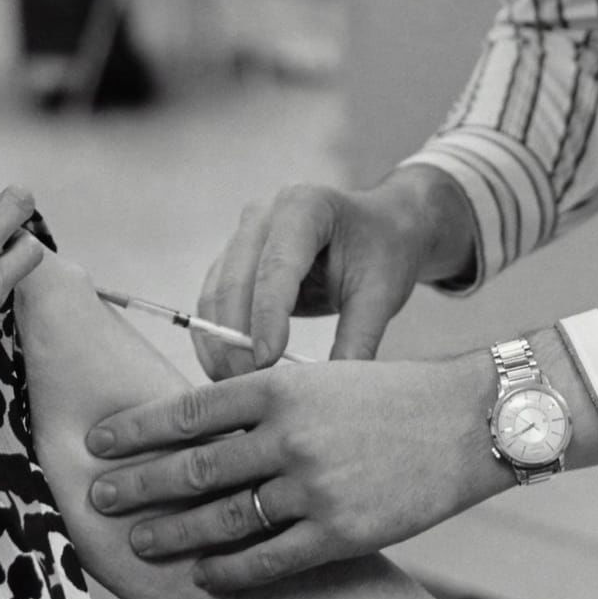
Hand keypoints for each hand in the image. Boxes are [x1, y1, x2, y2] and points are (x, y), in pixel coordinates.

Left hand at [83, 354, 512, 589]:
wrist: (468, 420)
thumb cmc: (391, 395)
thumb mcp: (322, 378)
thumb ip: (267, 399)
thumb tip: (203, 426)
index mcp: (281, 384)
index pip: (189, 409)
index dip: (136, 428)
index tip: (99, 441)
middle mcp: (289, 433)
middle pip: (194, 466)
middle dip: (139, 484)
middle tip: (98, 497)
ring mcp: (314, 485)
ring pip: (224, 517)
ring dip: (175, 533)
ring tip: (141, 541)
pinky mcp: (340, 530)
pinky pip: (270, 559)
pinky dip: (232, 570)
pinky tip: (208, 574)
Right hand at [194, 170, 472, 378]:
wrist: (380, 228)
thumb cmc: (384, 252)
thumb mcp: (381, 292)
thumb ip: (358, 338)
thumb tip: (330, 392)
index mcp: (305, 206)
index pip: (277, 265)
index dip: (267, 315)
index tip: (267, 361)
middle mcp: (265, 214)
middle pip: (236, 279)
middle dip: (236, 337)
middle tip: (250, 387)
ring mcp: (244, 234)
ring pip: (216, 292)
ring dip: (219, 342)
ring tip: (238, 386)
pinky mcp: (234, 259)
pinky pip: (213, 300)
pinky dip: (215, 337)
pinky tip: (228, 370)